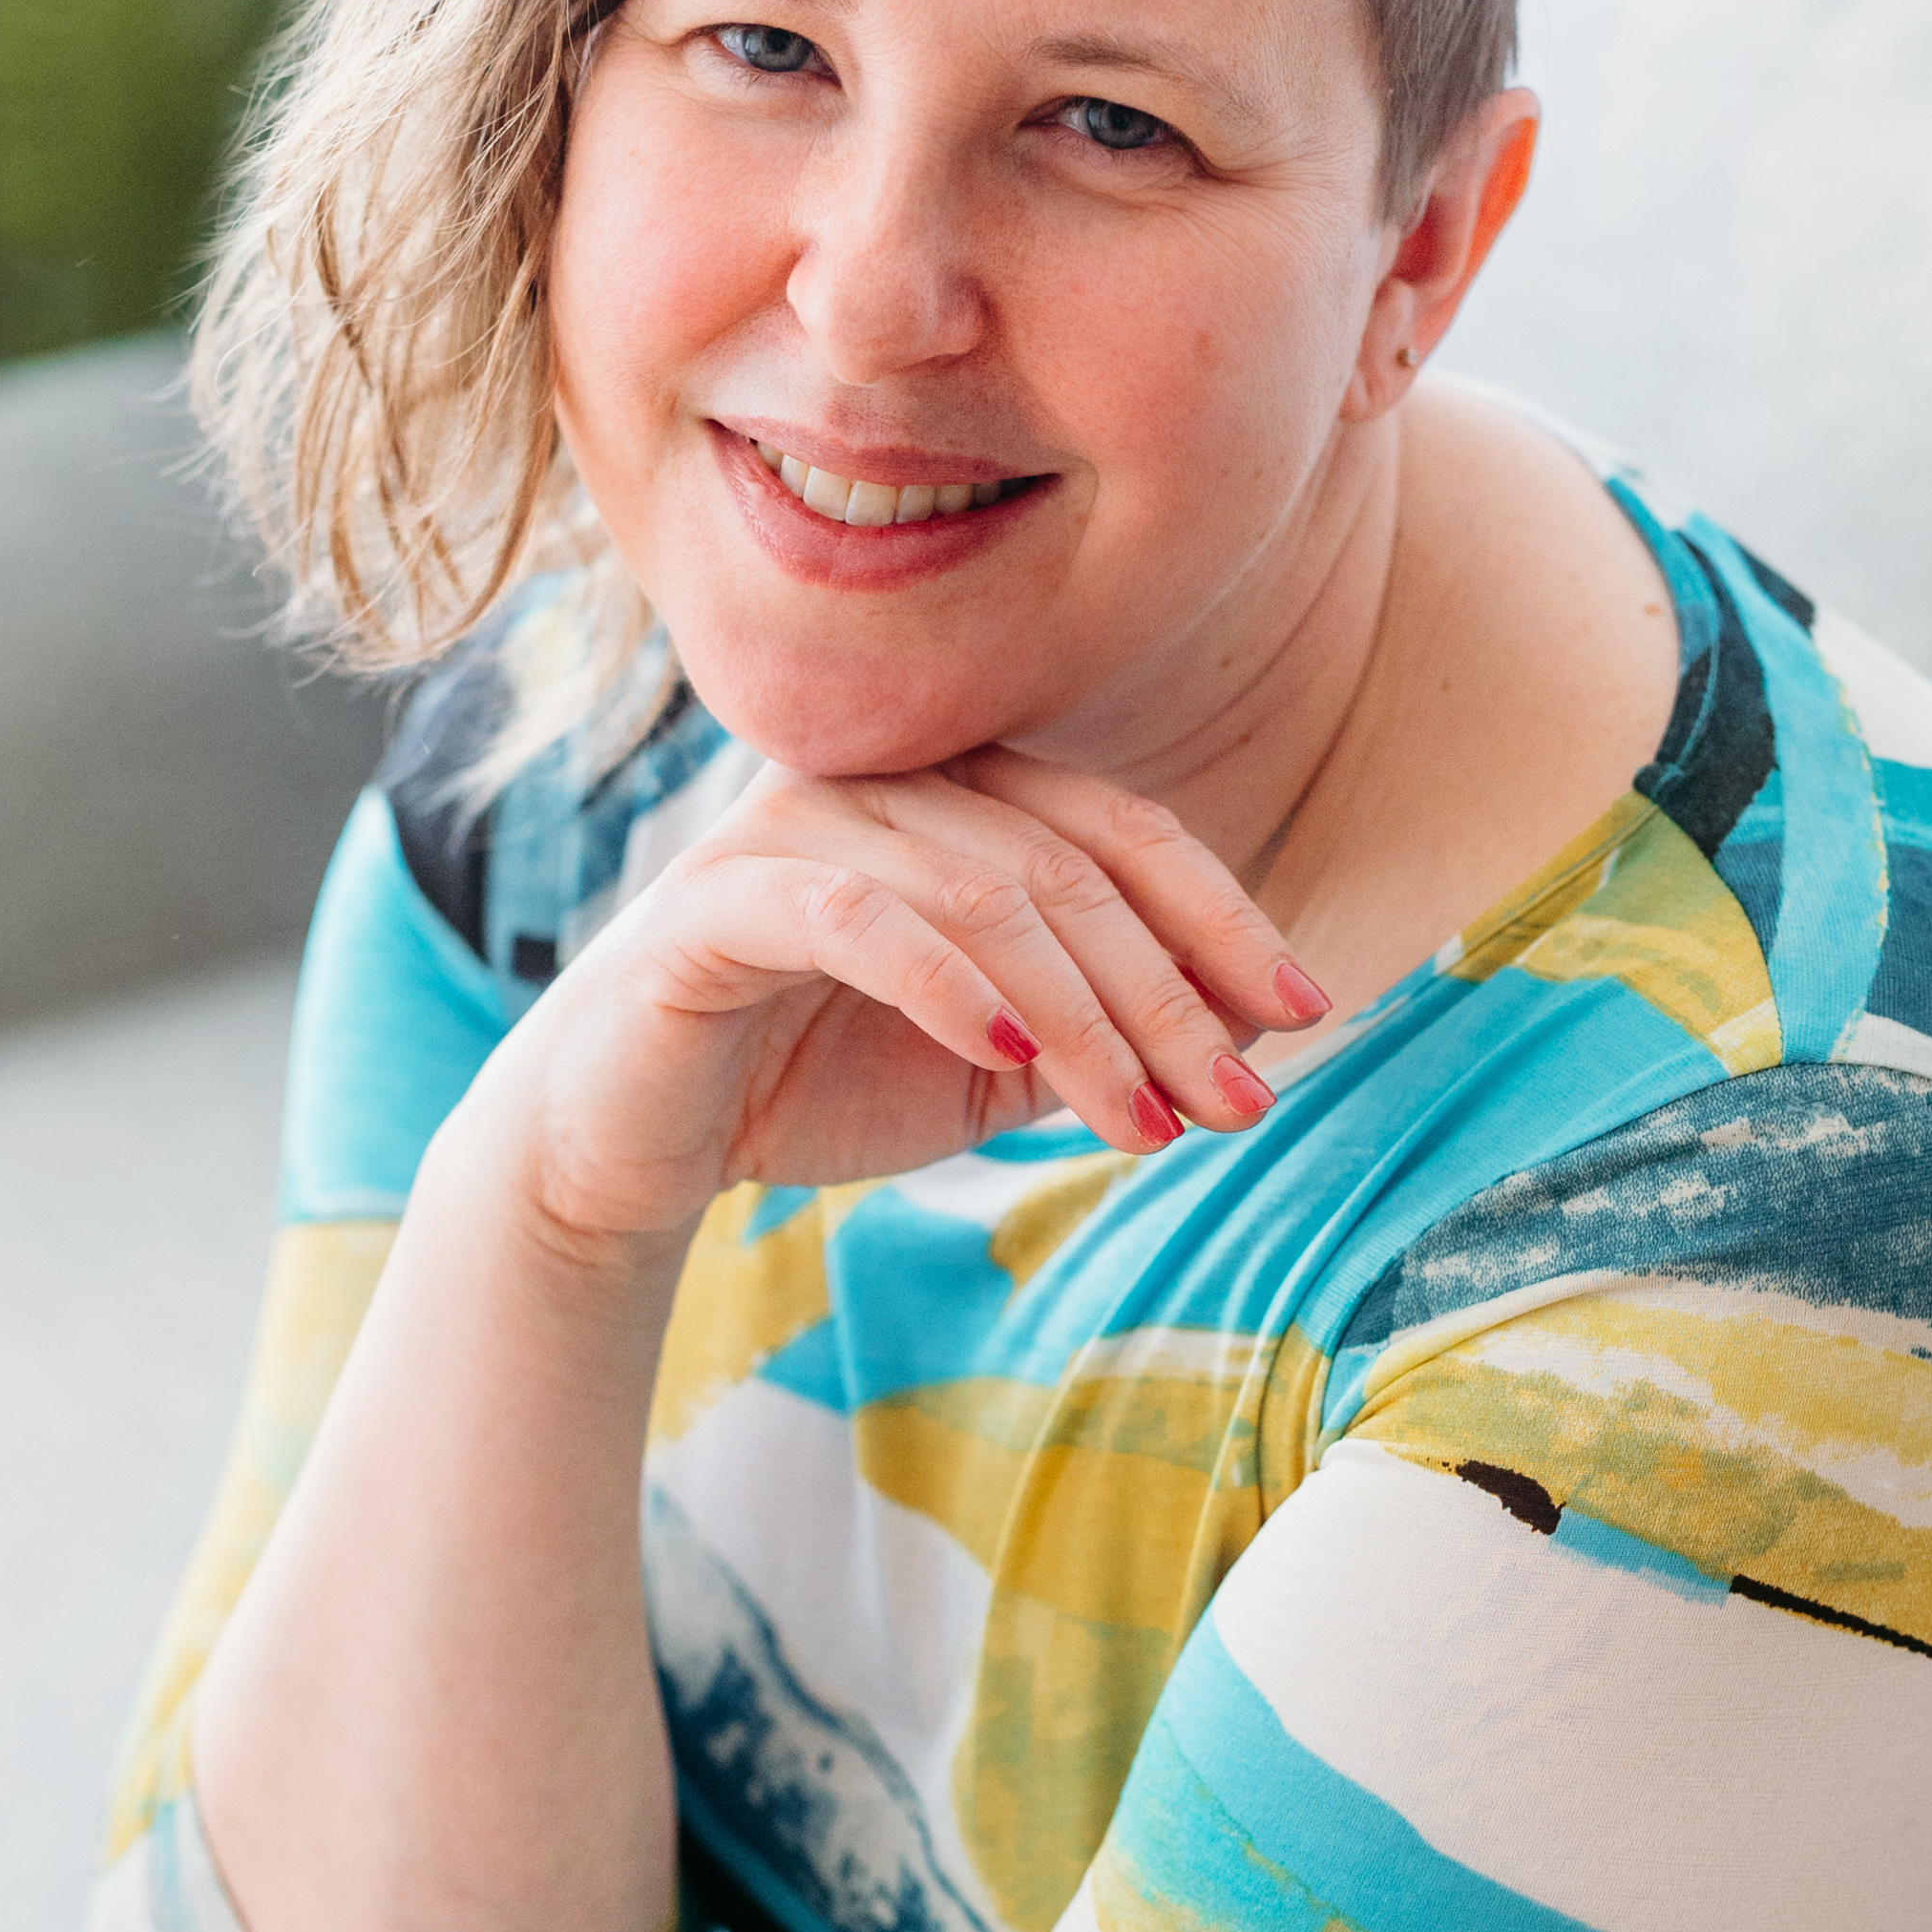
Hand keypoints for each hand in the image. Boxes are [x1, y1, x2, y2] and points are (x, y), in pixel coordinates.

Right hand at [500, 747, 1329, 1251]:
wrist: (627, 1147)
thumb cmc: (811, 1083)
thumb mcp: (995, 1065)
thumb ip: (1105, 1031)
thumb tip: (1260, 1026)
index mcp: (951, 798)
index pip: (1115, 828)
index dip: (1218, 912)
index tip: (1304, 1010)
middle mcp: (876, 785)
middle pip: (1065, 862)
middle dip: (1168, 992)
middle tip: (1238, 1105)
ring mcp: (790, 829)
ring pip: (980, 891)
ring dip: (1084, 1017)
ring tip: (1145, 1121)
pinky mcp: (714, 902)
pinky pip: (855, 917)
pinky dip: (946, 981)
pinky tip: (1008, 1055)